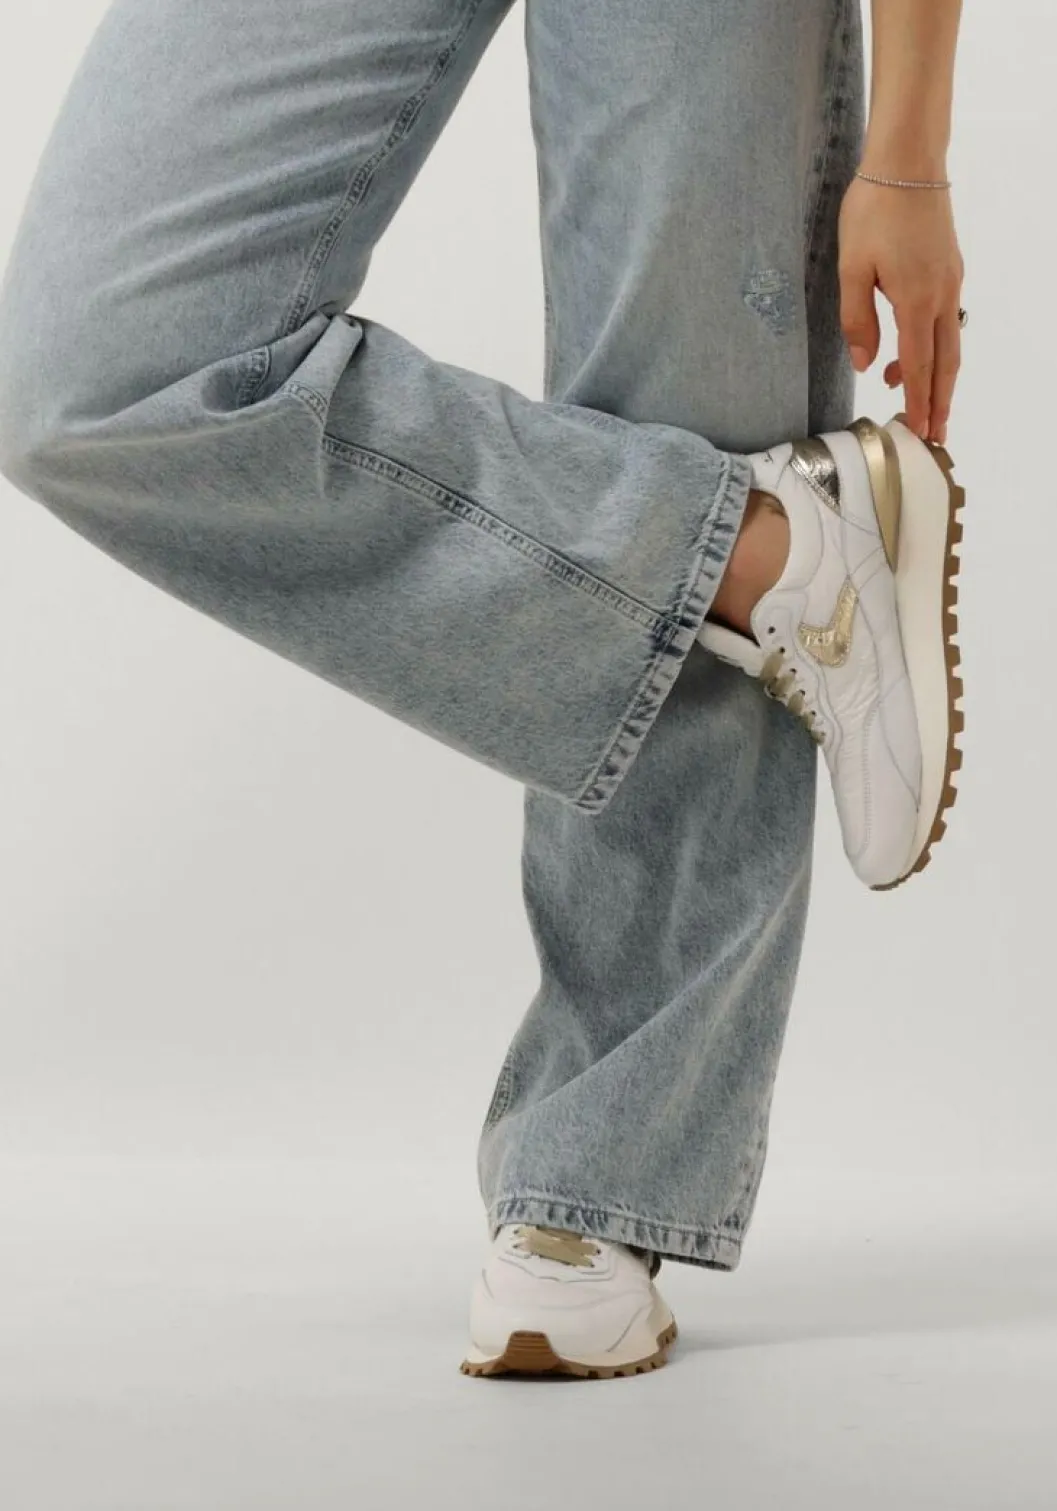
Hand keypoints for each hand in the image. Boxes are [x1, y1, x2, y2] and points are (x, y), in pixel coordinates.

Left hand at [837, 174, 964, 444]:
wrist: (908, 161)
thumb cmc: (873, 210)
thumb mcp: (851, 268)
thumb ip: (856, 319)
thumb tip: (867, 363)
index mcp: (915, 301)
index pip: (918, 366)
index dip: (919, 403)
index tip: (921, 432)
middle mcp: (941, 296)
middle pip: (945, 363)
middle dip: (939, 402)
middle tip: (935, 436)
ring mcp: (950, 281)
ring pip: (949, 342)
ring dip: (937, 377)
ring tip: (920, 404)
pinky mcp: (949, 268)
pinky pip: (946, 320)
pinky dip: (936, 347)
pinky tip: (914, 351)